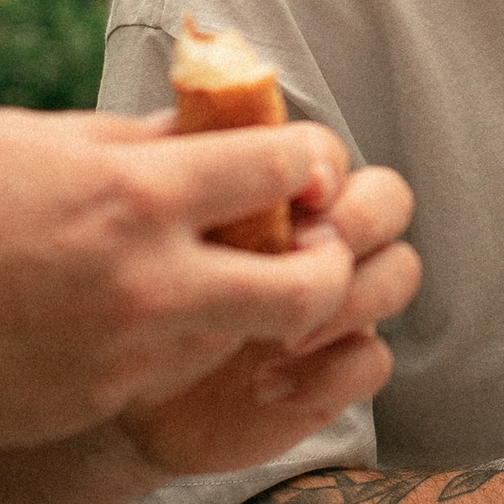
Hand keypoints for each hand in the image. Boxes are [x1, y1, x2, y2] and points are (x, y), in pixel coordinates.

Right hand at [0, 109, 421, 461]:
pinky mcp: (104, 404)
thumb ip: (138, 139)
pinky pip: (184, 373)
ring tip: (217, 275)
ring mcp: (130, 355)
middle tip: (308, 246)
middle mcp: (147, 280)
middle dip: (330, 265)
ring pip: (251, 337)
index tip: (305, 166)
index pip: (285, 168)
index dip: (313, 163)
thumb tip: (220, 126)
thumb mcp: (34, 139)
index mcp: (133, 191)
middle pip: (312, 286)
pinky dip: (187, 343)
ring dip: (256, 309)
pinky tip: (141, 317)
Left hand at [120, 148, 422, 478]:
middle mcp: (314, 239)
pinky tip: (266, 384)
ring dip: (353, 297)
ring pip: (397, 272)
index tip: (292, 189)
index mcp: (269, 192)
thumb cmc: (117, 295)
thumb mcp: (128, 224)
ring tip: (285, 331)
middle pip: (386, 199)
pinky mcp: (333, 368)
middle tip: (303, 250)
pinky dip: (329, 373)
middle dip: (358, 219)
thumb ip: (173, 169)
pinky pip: (372, 360)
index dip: (320, 164)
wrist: (106, 390)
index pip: (325, 153)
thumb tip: (204, 113)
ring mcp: (332, 302)